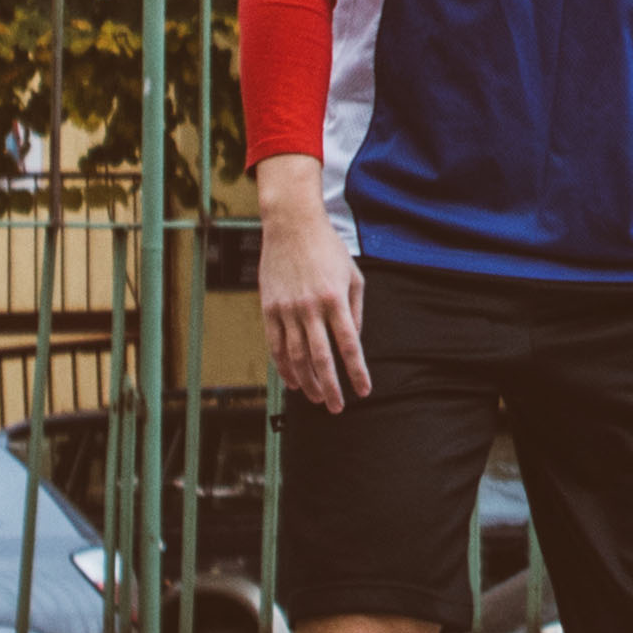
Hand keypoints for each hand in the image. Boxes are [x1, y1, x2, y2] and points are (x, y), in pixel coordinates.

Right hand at [255, 169, 367, 411]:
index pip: (349, 345)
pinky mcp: (269, 309)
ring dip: (307, 382)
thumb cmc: (328, 249)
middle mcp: (310, 308)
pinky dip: (283, 367)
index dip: (357, 371)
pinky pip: (275, 346)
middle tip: (337, 407)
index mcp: (335, 299)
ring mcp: (286, 309)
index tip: (364, 390)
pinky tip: (292, 381)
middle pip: (321, 358)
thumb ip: (355, 311)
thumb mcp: (353, 275)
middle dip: (330, 387)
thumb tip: (352, 342)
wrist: (291, 225)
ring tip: (317, 398)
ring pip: (295, 357)